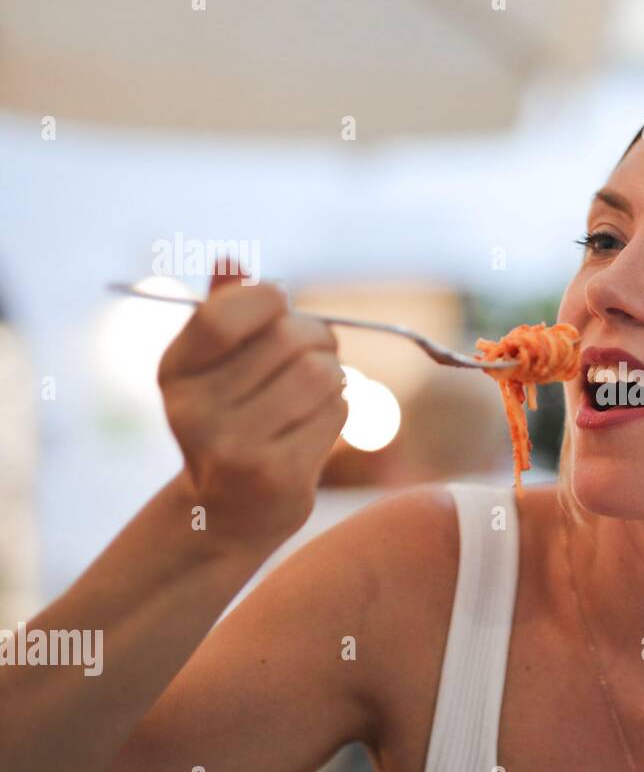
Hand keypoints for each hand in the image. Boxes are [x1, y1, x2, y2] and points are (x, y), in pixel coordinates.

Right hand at [157, 258, 347, 551]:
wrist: (228, 511)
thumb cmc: (231, 420)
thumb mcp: (213, 366)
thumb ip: (223, 310)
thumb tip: (232, 260)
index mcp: (175, 371)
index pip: (226, 314)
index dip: (268, 299)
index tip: (281, 306)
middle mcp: (194, 410)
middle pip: (289, 341)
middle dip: (317, 338)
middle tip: (318, 350)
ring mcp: (234, 447)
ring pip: (321, 375)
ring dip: (333, 376)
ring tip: (315, 391)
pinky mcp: (277, 475)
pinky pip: (336, 412)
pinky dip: (338, 410)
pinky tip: (314, 425)